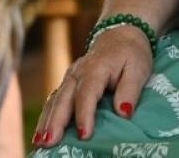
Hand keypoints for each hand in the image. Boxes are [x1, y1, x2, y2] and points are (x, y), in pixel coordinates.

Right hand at [32, 26, 153, 146]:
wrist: (119, 35)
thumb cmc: (131, 54)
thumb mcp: (138, 69)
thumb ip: (130, 90)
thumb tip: (124, 112)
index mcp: (96, 68)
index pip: (88, 93)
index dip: (85, 114)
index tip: (84, 135)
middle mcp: (78, 73)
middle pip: (64, 98)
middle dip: (56, 122)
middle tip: (49, 143)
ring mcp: (69, 77)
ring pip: (55, 100)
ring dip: (46, 121)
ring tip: (40, 142)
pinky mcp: (66, 84)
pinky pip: (53, 101)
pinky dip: (46, 117)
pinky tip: (41, 134)